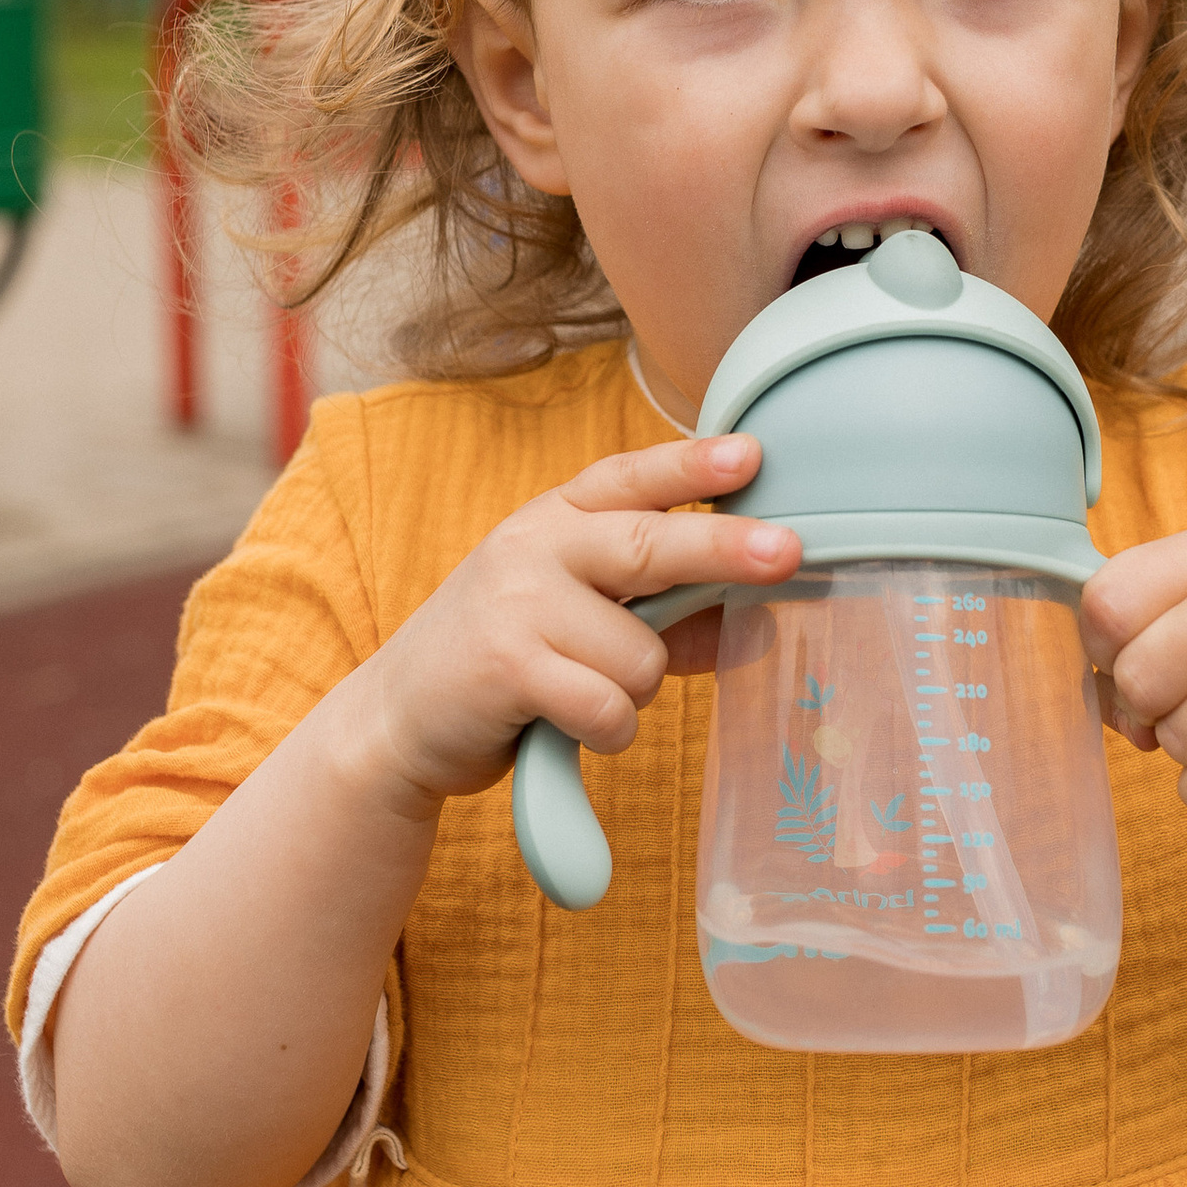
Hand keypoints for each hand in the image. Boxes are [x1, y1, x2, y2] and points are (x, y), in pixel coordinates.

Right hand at [340, 435, 797, 823]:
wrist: (398, 719)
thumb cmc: (507, 661)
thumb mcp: (577, 620)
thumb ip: (664, 618)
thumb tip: (756, 628)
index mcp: (555, 518)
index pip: (630, 478)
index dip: (692, 464)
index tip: (751, 455)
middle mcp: (534, 546)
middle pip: (651, 545)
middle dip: (725, 549)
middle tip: (787, 553)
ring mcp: (516, 603)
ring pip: (642, 653)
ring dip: (635, 690)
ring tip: (584, 691)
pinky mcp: (506, 667)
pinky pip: (609, 706)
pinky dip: (610, 731)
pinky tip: (571, 724)